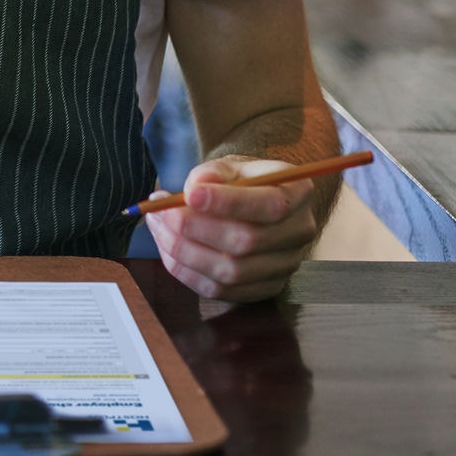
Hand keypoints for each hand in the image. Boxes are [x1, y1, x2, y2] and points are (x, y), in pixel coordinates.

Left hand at [146, 156, 318, 302]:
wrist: (256, 203)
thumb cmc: (243, 181)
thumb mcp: (232, 165)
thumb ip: (214, 172)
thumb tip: (196, 187)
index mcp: (298, 194)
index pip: (269, 206)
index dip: (228, 202)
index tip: (189, 194)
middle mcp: (298, 233)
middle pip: (246, 243)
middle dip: (193, 227)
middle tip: (159, 210)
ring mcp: (284, 266)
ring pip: (230, 272)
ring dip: (182, 250)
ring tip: (157, 224)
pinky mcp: (262, 288)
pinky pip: (219, 290)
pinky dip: (185, 270)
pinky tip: (166, 246)